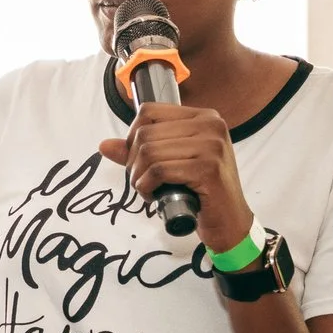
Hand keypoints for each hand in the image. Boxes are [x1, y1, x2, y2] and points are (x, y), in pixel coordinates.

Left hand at [98, 103, 254, 253]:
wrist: (228, 221)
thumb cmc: (200, 191)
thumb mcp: (170, 163)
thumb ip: (139, 151)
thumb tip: (104, 145)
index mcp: (203, 116)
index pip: (149, 111)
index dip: (132, 137)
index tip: (138, 160)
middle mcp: (211, 125)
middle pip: (145, 133)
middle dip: (133, 162)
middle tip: (143, 181)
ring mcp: (212, 145)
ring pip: (148, 152)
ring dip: (139, 177)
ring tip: (150, 190)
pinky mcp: (208, 168)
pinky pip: (158, 171)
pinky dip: (147, 187)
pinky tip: (156, 197)